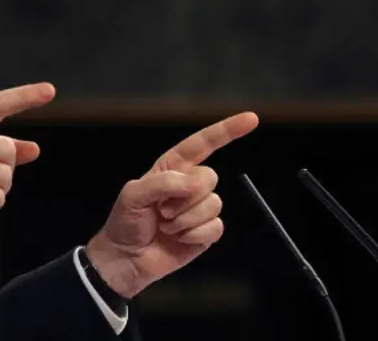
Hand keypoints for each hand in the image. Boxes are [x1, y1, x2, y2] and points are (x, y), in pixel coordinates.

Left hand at [85, 112, 258, 298]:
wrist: (125, 258)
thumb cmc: (125, 222)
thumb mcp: (133, 195)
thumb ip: (163, 183)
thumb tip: (195, 183)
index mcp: (172, 168)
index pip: (202, 144)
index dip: (226, 130)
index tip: (251, 119)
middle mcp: (189, 185)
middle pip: (210, 177)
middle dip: (185, 197)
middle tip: (161, 211)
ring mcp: (199, 208)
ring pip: (213, 203)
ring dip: (186, 219)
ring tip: (166, 226)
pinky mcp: (206, 232)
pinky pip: (215, 227)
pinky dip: (194, 234)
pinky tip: (178, 238)